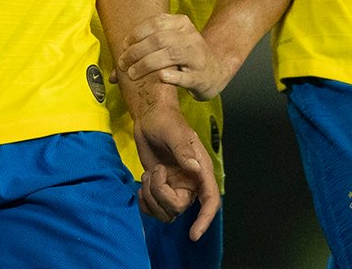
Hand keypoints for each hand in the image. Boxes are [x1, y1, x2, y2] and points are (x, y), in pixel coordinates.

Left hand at [115, 14, 228, 100]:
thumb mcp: (171, 45)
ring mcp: (197, 56)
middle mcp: (190, 36)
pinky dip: (172, 75)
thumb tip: (114, 73)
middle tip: (123, 64)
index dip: (136, 34)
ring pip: (170, 55)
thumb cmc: (185, 57)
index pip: (156, 22)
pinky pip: (186, 76)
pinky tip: (161, 77)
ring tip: (133, 73)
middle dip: (137, 51)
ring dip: (147, 64)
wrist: (216, 70)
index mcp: (182, 23)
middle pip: (159, 39)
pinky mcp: (201, 76)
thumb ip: (145, 51)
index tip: (124, 46)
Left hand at [133, 102, 219, 239]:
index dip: (205, 219)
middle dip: (161, 196)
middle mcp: (189, 182)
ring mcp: (174, 186)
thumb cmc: (166, 120)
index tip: (193, 234)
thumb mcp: (174, 132)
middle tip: (153, 173)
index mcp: (200, 169)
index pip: (210, 199)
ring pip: (165, 212)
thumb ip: (184, 151)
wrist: (149, 117)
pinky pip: (153, 209)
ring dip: (151, 198)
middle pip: (179, 208)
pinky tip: (142, 185)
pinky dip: (145, 203)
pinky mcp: (160, 188)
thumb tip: (195, 169)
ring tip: (147, 175)